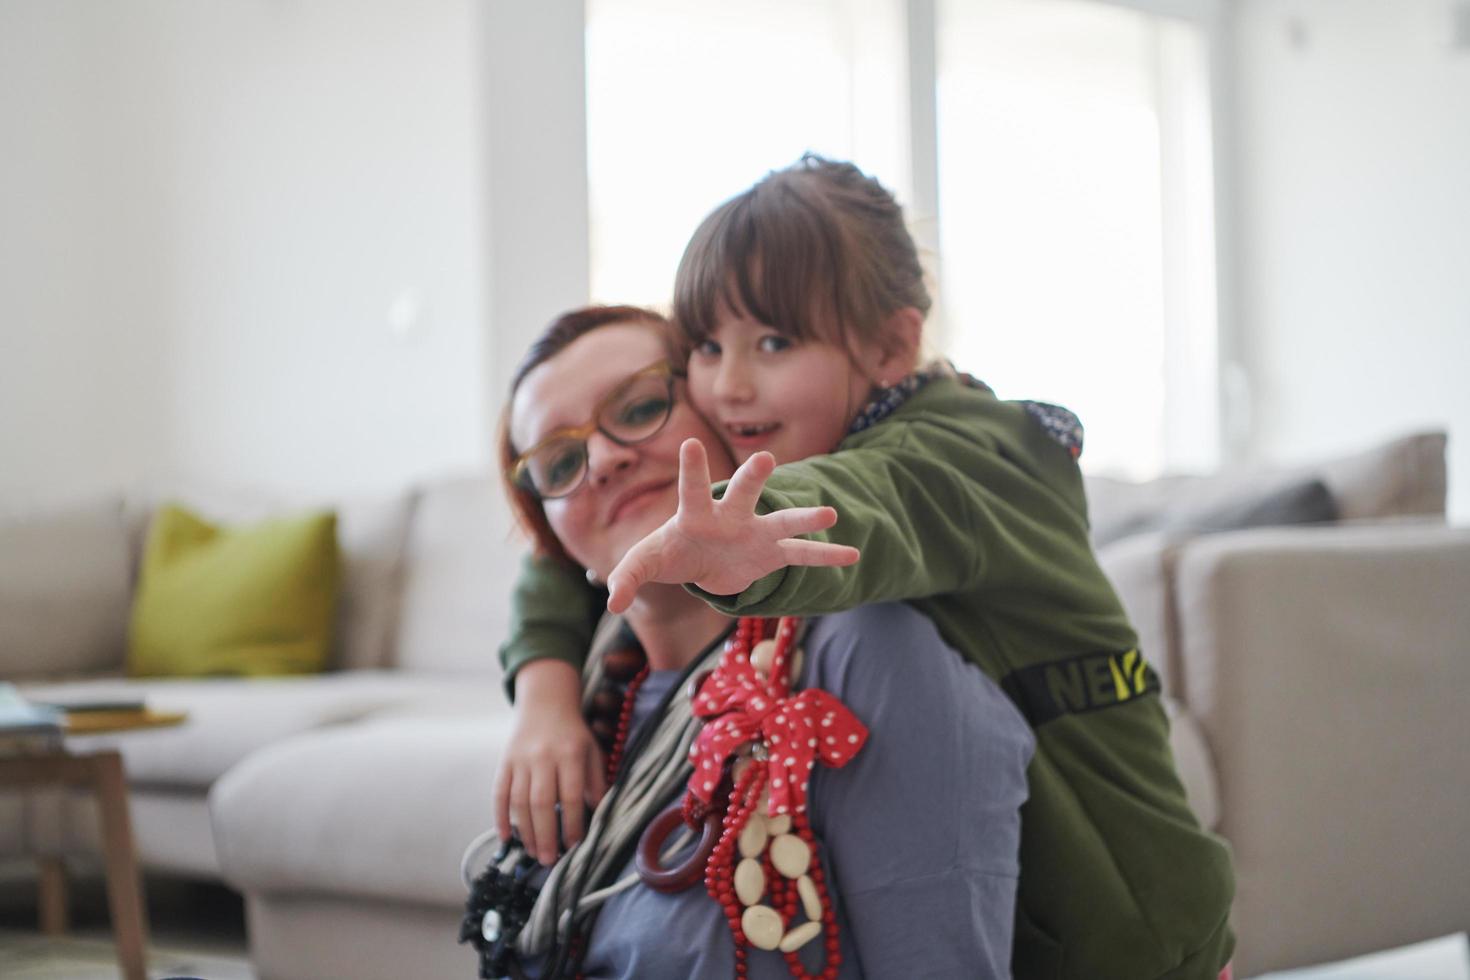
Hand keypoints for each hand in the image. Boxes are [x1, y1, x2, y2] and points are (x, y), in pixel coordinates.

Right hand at [492, 661, 606, 864]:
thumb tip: (599, 816)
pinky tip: (505, 837)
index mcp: (570, 753)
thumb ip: (596, 783)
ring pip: (519, 800)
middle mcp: (543, 756)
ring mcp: (520, 759)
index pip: (571, 795)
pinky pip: (499, 792)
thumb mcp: (593, 752)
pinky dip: (500, 816)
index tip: (575, 846)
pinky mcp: (504, 761)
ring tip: (533, 853)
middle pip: (542, 801)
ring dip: (525, 831)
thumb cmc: (574, 734)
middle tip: (549, 860)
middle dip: (545, 834)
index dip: (573, 823)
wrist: (545, 703)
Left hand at [605, 438, 859, 613]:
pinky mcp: (772, 552)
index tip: (693, 444)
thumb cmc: (672, 552)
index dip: (692, 469)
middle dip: (752, 479)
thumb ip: (628, 576)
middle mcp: (730, 515)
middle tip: (765, 459)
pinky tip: (852, 554)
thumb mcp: (646, 563)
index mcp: (695, 514)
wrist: (703, 560)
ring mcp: (755, 532)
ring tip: (830, 514)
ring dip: (804, 519)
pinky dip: (826, 556)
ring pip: (782, 522)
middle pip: (742, 494)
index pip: (692, 489)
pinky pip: (801, 554)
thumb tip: (612, 601)